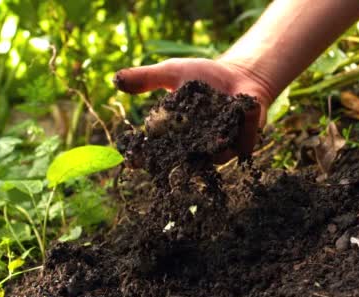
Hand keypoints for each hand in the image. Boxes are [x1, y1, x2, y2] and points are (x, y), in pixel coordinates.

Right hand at [114, 58, 274, 162]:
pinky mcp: (243, 146)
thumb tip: (116, 80)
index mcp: (175, 137)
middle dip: (175, 160)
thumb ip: (146, 78)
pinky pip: (237, 145)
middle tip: (171, 153)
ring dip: (208, 145)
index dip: (142, 157)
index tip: (132, 159)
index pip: (154, 153)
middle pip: (181, 162)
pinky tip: (233, 118)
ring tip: (210, 134)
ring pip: (211, 155)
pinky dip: (235, 132)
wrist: (239, 74)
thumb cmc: (203, 75)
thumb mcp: (172, 73)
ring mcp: (220, 151)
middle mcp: (196, 150)